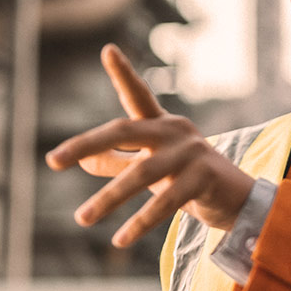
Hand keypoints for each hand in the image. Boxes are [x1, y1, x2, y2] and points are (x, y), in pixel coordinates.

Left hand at [46, 44, 254, 247]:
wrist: (237, 203)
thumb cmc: (188, 181)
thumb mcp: (150, 168)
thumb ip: (117, 162)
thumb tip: (82, 160)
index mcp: (161, 125)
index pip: (137, 95)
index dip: (123, 73)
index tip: (108, 50)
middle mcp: (174, 131)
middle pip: (124, 130)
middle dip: (86, 144)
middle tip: (53, 160)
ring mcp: (190, 152)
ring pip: (141, 174)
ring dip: (109, 199)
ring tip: (82, 218)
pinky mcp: (203, 178)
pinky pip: (166, 202)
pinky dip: (140, 222)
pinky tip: (119, 240)